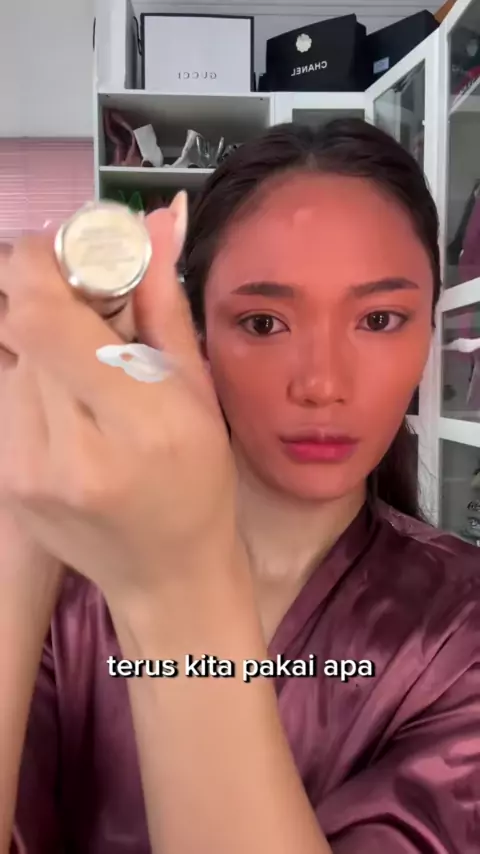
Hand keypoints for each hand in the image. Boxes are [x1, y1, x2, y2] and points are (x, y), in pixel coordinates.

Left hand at [0, 199, 235, 608]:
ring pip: (5, 363)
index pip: (41, 315)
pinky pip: (3, 400)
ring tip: (82, 368)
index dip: (37, 265)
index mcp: (135, 423)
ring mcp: (24, 473)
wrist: (166, 575)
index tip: (62, 252)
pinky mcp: (4, 484)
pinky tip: (68, 405)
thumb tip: (157, 217)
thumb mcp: (197, 391)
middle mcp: (68, 451)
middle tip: (85, 308)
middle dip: (46, 300)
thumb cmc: (199, 482)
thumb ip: (163, 303)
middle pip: (18, 330)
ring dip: (36, 344)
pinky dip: (28, 383)